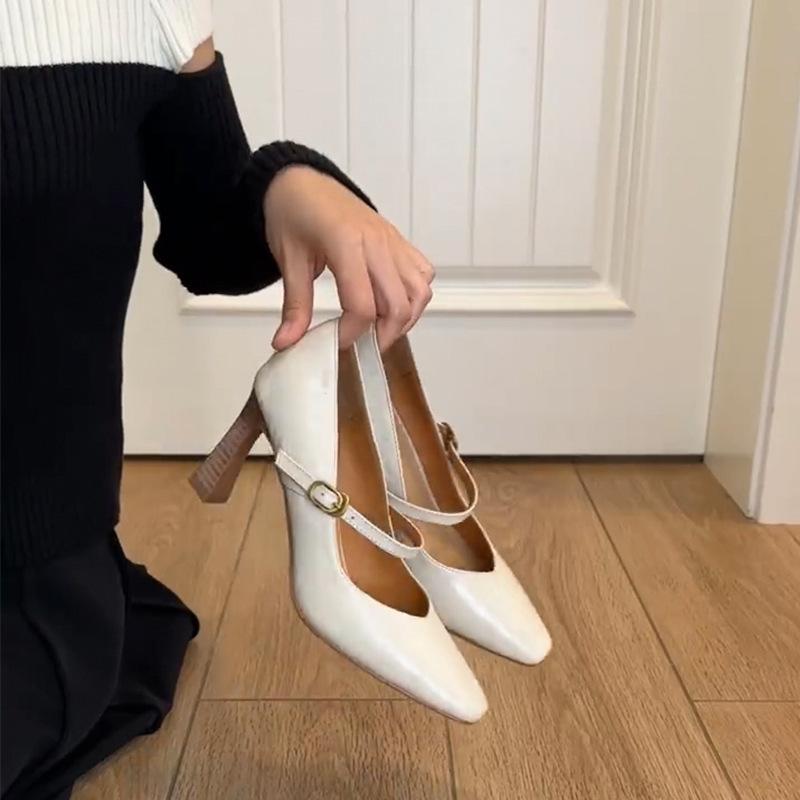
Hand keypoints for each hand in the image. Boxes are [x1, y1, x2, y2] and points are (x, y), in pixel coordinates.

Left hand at [263, 166, 434, 350]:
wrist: (302, 180)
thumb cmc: (293, 213)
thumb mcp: (288, 260)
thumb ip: (294, 305)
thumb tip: (286, 343)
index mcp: (346, 244)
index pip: (363, 305)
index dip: (351, 334)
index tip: (335, 343)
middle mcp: (377, 242)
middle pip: (399, 305)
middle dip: (383, 335)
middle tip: (361, 346)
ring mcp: (392, 241)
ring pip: (419, 292)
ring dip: (404, 319)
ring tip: (379, 329)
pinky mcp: (398, 241)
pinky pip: (422, 273)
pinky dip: (414, 296)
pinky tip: (391, 304)